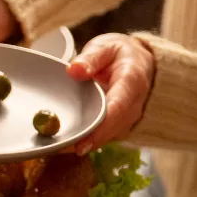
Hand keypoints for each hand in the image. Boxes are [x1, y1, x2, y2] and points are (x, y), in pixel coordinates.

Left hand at [65, 34, 154, 154]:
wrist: (138, 62)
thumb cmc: (118, 54)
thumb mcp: (105, 47)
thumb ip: (90, 58)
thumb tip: (74, 70)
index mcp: (132, 82)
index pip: (117, 109)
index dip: (100, 128)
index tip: (82, 142)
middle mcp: (134, 104)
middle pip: (112, 128)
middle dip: (88, 140)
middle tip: (60, 149)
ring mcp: (128, 117)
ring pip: (108, 136)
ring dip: (86, 143)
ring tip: (58, 148)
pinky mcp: (120, 124)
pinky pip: (104, 135)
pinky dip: (87, 140)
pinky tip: (65, 144)